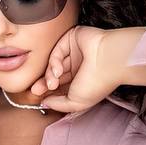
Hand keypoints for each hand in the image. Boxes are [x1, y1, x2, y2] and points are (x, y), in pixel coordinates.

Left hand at [28, 25, 145, 112]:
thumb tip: (44, 103)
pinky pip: (56, 52)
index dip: (48, 93)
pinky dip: (53, 63)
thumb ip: (59, 104)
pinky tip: (59, 71)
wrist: (109, 60)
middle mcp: (77, 67)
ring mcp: (74, 53)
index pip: (60, 87)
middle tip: (36, 90)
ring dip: (49, 76)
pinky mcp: (71, 39)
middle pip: (54, 75)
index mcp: (81, 82)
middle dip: (43, 84)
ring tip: (52, 83)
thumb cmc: (97, 83)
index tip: (39, 99)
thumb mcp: (76, 103)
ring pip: (53, 64)